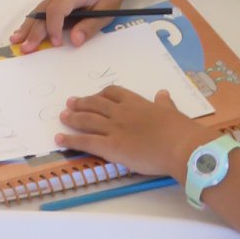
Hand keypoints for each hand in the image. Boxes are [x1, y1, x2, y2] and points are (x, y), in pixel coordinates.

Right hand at [10, 0, 124, 51]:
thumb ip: (89, 26)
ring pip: (38, 12)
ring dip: (27, 27)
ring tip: (15, 41)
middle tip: (25, 49)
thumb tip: (74, 41)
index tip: (56, 43)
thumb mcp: (106, 12)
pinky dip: (32, 23)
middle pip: (42, 13)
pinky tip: (22, 32)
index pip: (56, 10)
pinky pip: (40, 11)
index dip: (54, 28)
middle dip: (33, 32)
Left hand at [57, 86, 207, 180]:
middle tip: (70, 103)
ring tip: (63, 116)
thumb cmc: (180, 131)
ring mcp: (113, 128)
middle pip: (95, 104)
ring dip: (73, 117)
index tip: (96, 96)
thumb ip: (164, 103)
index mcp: (137, 102)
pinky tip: (59, 138)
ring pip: (87, 120)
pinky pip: (85, 141)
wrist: (180, 146)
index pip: (114, 92)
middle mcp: (121, 112)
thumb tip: (163, 94)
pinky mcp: (110, 146)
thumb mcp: (172, 111)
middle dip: (81, 103)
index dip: (101, 94)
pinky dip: (70, 139)